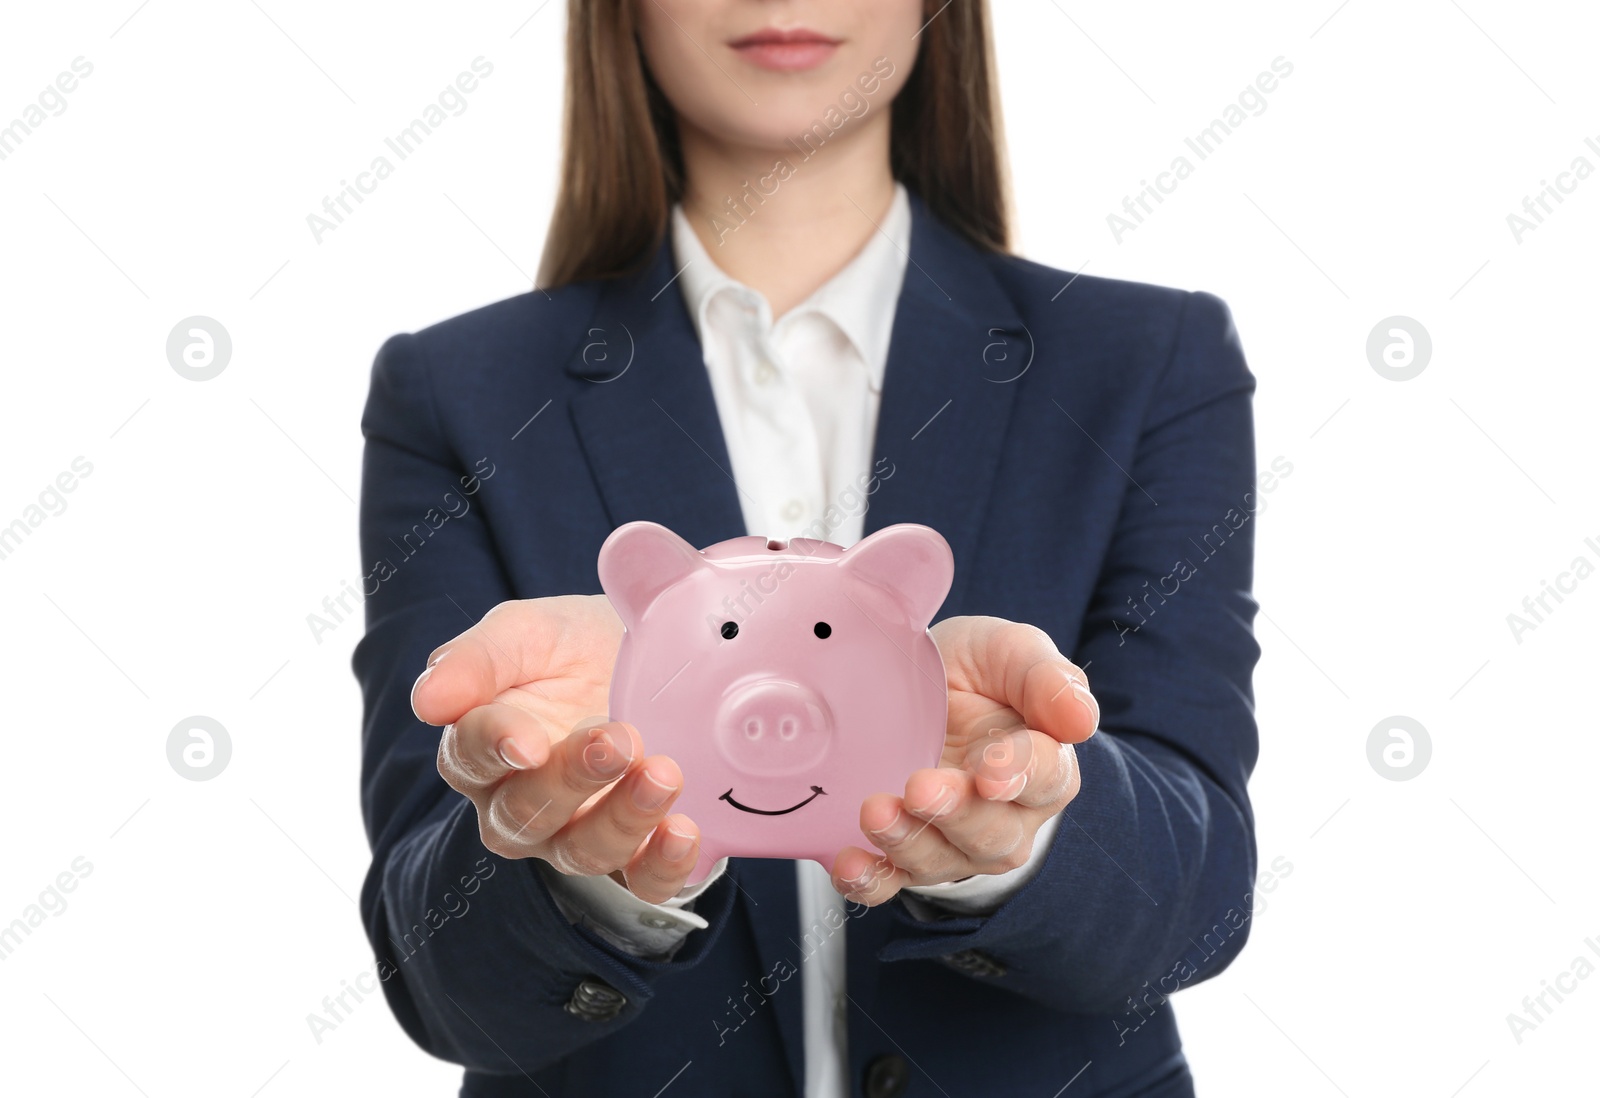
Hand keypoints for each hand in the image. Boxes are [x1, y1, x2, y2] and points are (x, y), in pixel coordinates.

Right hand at [411, 595, 703, 902]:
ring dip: (623, 819)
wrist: (657, 657)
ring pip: (583, 852)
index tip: (529, 741)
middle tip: (619, 741)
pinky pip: (642, 883)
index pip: (470, 758)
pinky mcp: (638, 856)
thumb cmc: (576, 648)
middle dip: (571, 781)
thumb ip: (476, 659)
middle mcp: (522, 805)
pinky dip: (664, 867)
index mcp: (482, 749)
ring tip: (664, 775)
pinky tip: (684, 832)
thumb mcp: (528, 632)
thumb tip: (427, 700)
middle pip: (526, 815)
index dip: (496, 749)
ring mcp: (579, 835)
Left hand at [829, 615, 1098, 905]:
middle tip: (920, 788)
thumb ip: (1045, 678)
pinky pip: (888, 881)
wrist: (917, 685)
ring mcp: (953, 841)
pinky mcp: (904, 855)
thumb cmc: (977, 673)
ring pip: (941, 860)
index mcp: (1045, 764)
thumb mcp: (1010, 652)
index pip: (1044, 777)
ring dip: (907, 842)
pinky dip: (869, 880)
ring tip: (876, 812)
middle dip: (955, 813)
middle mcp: (1006, 816)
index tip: (991, 773)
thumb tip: (1082, 719)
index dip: (1019, 775)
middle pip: (992, 832)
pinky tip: (848, 866)